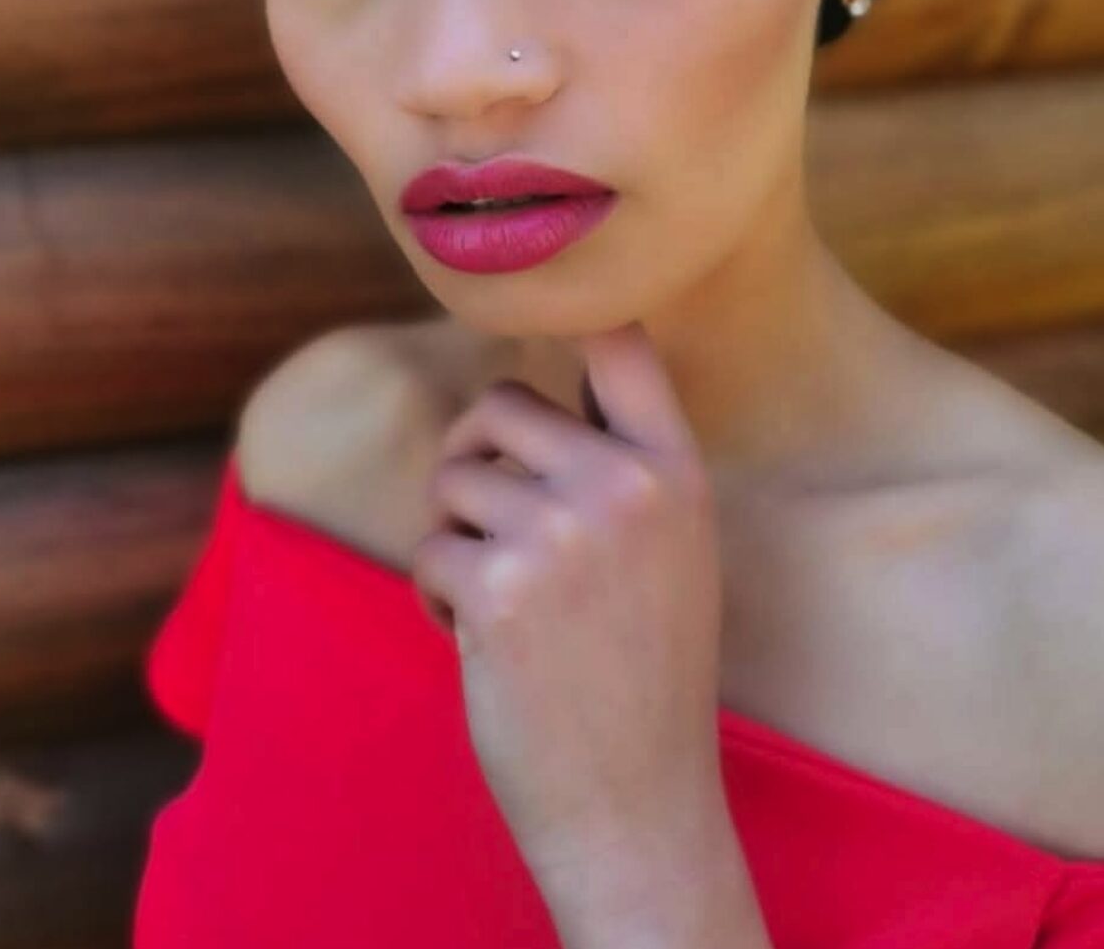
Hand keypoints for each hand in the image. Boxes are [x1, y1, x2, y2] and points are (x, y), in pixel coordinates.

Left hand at [409, 321, 727, 881]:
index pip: (619, 342)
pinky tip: (482, 643)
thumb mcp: (672, 548)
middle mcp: (624, 485)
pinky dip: (436, 594)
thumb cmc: (645, 668)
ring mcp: (560, 532)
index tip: (531, 301)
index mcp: (674, 470)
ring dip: (456, 538)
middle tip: (491, 529)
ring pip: (452, 479)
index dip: (568, 312)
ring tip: (501, 602)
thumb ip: (619, 465)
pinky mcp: (497, 586)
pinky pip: (429, 547)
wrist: (637, 802)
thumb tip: (523, 388)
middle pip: (499, 404)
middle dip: (475, 460)